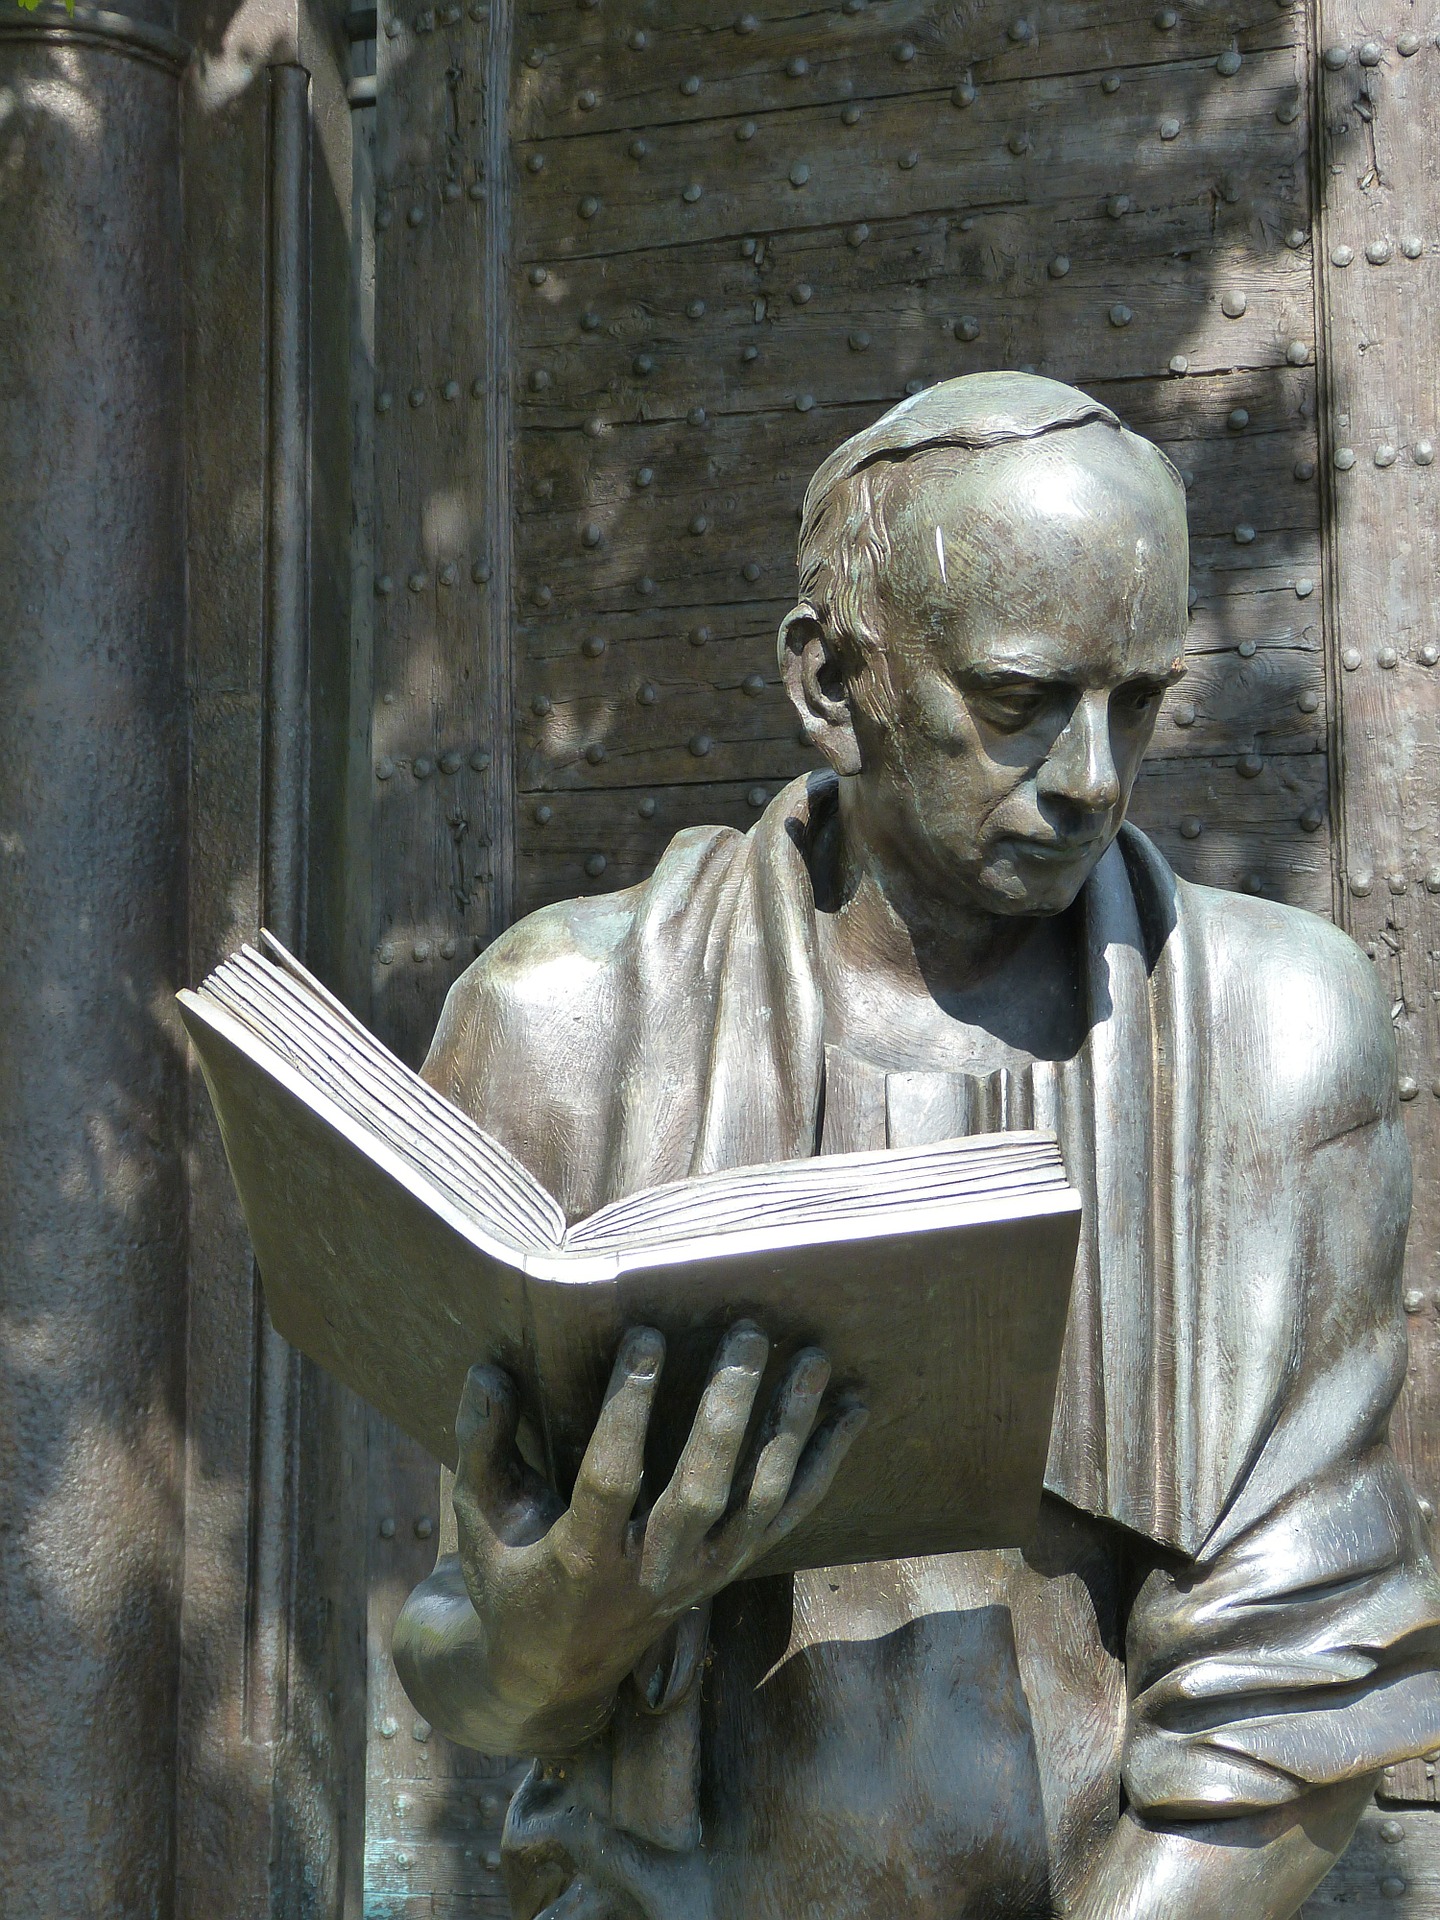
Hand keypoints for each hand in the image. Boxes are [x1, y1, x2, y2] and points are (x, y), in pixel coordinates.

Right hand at [448, 1323, 863, 1743]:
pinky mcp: (731, 1569)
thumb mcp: (479, 1518)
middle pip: (704, 1491)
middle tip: (748, 1331)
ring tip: (813, 1356)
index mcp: (582, 1559)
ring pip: (761, 1503)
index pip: (613, 1477)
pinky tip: (851, 1405)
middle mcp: (652, 1572)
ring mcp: (701, 1574)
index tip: (647, 1336)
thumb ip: (479, 1442)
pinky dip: (826, 1461)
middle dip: (729, 1409)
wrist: (554, 1671)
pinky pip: (789, 1516)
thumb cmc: (509, 1574)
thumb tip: (488, 1367)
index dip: (629, 1407)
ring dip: (793, 1429)